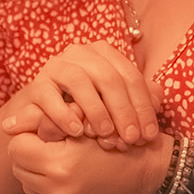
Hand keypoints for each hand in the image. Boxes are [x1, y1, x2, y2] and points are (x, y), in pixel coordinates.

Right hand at [0, 41, 161, 149]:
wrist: (45, 117)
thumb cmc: (88, 112)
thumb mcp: (115, 105)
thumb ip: (138, 100)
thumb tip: (157, 102)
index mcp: (104, 54)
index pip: (130, 76)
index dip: (142, 106)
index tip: (149, 135)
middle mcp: (80, 54)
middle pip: (108, 78)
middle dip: (123, 110)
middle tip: (131, 139)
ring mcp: (56, 67)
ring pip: (80, 82)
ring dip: (96, 110)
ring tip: (105, 134)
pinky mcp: (36, 84)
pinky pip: (50, 96)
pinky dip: (64, 113)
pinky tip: (76, 131)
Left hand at [9, 130, 168, 193]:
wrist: (146, 173)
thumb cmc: (115, 137)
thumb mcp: (82, 123)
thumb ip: (45, 121)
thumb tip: (10, 124)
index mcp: (60, 162)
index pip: (17, 147)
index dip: (27, 136)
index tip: (41, 133)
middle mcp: (59, 190)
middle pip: (18, 167)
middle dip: (29, 155)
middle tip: (49, 147)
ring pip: (27, 185)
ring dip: (37, 173)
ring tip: (60, 163)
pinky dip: (49, 191)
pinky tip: (68, 181)